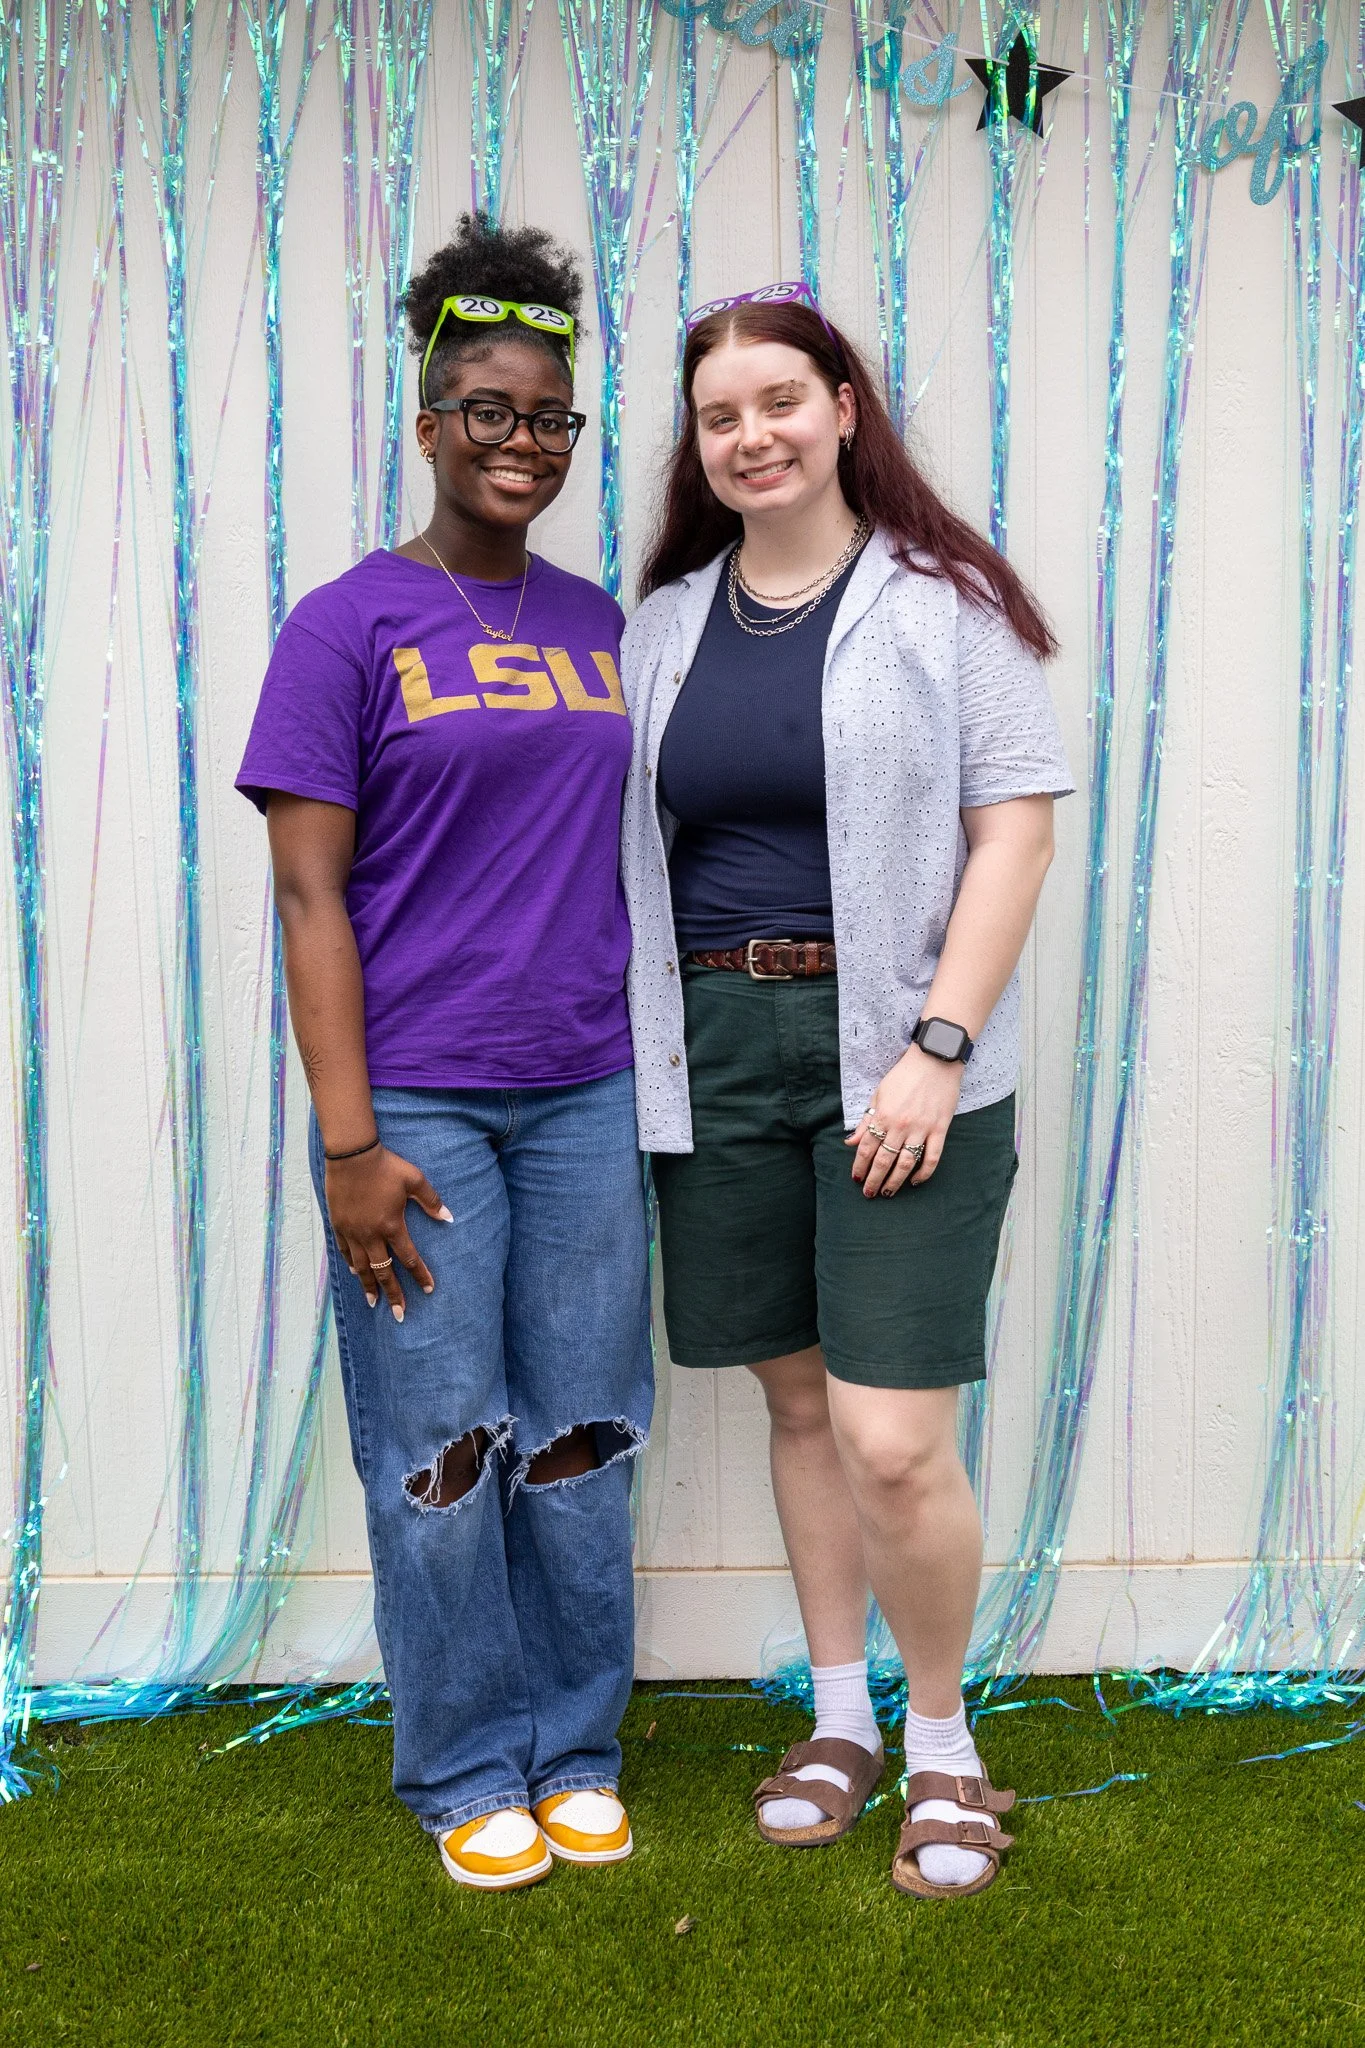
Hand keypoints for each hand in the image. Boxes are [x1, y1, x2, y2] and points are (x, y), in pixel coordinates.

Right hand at [324, 1147, 450, 1319]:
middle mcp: (371, 1234)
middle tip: (400, 1314)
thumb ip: (432, 1201)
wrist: (352, 1155)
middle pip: (383, 1271)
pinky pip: (344, 1251)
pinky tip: (355, 1274)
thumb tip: (449, 1218)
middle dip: (393, 1294)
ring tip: (374, 1303)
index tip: (429, 1290)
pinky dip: (351, 1265)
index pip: (409, 1258)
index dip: (420, 1275)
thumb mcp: (414, 1179)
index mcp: (392, 1225)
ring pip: (361, 1267)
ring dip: (368, 1286)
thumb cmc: (385, 1166)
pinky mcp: (338, 1225)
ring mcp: (352, 1232)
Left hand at [845, 1045, 963, 1197]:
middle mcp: (900, 1125)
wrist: (934, 1059)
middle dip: (873, 1180)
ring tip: (887, 1193)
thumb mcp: (878, 1094)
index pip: (866, 1148)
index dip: (859, 1166)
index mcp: (882, 1116)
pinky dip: (924, 1173)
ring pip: (905, 1163)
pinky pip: (932, 1157)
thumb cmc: (904, 1075)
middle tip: (869, 1194)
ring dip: (895, 1181)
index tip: (856, 1179)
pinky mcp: (940, 1129)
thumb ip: (866, 1120)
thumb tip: (850, 1142)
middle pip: (883, 1160)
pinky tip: (915, 1181)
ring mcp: (921, 1128)